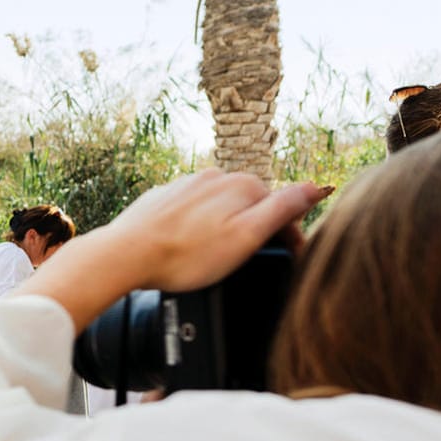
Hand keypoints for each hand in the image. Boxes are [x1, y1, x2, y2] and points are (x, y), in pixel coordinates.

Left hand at [100, 169, 326, 292]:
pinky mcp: (163, 198)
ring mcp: (186, 185)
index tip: (287, 259)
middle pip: (250, 205)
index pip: (281, 207)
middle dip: (255, 230)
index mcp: (242, 185)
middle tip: (245, 263)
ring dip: (225, 229)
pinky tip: (187, 248)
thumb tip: (316, 187)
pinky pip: (191, 213)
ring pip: (219, 208)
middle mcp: (215, 177)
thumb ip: (283, 210)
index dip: (288, 236)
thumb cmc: (185, 255)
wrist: (125, 255)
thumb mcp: (247, 236)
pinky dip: (196, 229)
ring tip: (213, 258)